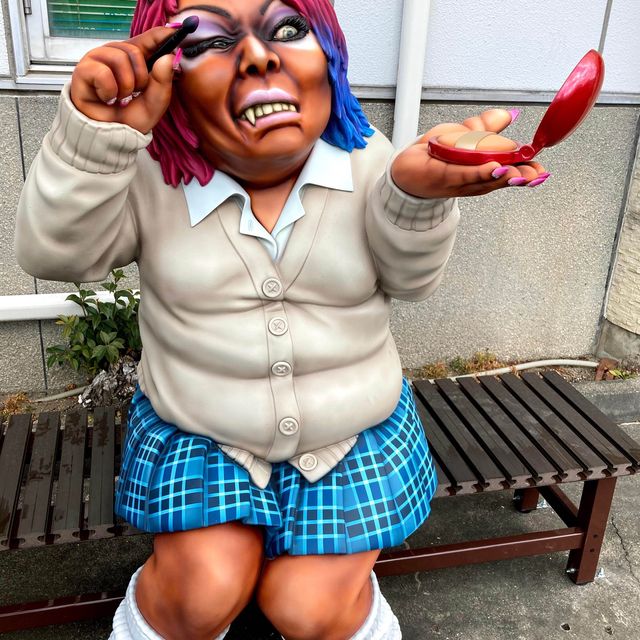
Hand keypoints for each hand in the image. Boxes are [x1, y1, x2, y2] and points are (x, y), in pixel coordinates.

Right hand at [70, 27, 177, 133]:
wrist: (110, 137)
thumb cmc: (130, 119)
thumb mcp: (154, 103)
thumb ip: (163, 81)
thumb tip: (168, 57)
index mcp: (133, 60)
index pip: (147, 40)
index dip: (159, 35)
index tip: (173, 33)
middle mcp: (114, 55)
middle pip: (134, 50)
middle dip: (140, 78)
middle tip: (133, 94)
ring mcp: (97, 60)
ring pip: (119, 59)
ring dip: (125, 86)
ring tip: (119, 98)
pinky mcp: (83, 70)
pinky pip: (103, 72)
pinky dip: (109, 91)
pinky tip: (105, 98)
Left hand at [391, 109, 549, 198]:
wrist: (405, 170)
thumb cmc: (435, 156)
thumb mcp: (463, 135)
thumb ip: (484, 127)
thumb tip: (507, 115)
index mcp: (485, 169)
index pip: (512, 170)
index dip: (528, 171)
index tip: (541, 170)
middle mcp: (475, 180)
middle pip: (502, 179)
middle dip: (520, 177)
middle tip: (533, 174)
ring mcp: (459, 181)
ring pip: (485, 178)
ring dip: (502, 176)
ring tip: (516, 171)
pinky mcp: (443, 177)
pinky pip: (464, 174)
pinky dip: (479, 172)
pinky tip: (492, 169)